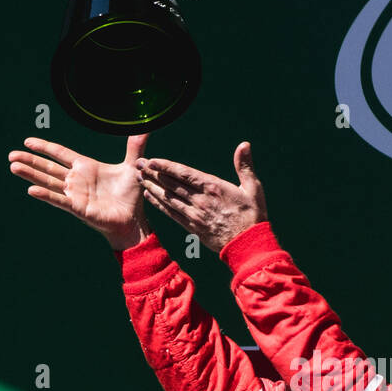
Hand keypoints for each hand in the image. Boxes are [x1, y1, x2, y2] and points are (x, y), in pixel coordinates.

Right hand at [8, 134, 151, 249]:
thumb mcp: (131, 167)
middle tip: (11, 155)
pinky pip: (59, 200)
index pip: (60, 154)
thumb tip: (145, 128)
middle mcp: (76, 180)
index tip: (27, 140)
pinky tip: (30, 190)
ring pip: (48, 182)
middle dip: (30, 160)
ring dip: (30, 174)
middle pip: (48, 167)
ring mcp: (75, 194)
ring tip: (13, 166)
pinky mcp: (77, 207)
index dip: (44, 147)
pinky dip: (46, 195)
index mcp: (85, 167)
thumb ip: (134, 147)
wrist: (133, 220)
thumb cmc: (131, 196)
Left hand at [136, 141, 267, 253]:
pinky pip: (172, 213)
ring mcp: (195, 215)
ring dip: (152, 187)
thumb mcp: (253, 188)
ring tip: (140, 178)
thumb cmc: (253, 215)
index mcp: (213, 188)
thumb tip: (244, 145)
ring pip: (168, 198)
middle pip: (171, 184)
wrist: (248, 245)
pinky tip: (150, 197)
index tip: (152, 160)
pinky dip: (159, 205)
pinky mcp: (193, 227)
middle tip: (138, 164)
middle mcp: (200, 200)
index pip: (184, 174)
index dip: (166, 166)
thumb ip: (244, 166)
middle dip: (153, 173)